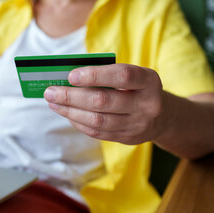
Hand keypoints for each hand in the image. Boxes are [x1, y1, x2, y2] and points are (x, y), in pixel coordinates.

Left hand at [44, 64, 165, 144]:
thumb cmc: (137, 88)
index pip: (122, 76)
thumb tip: (68, 78)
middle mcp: (147, 104)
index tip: (71, 76)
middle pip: (104, 101)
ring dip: (70, 111)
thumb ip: (106, 74)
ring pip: (98, 120)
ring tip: (53, 103)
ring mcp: (138, 124)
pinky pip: (98, 132)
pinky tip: (67, 113)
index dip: (95, 75)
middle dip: (72, 96)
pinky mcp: (128, 138)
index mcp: (148, 81)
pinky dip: (78, 122)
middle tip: (50, 91)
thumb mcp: (131, 76)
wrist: (163, 116)